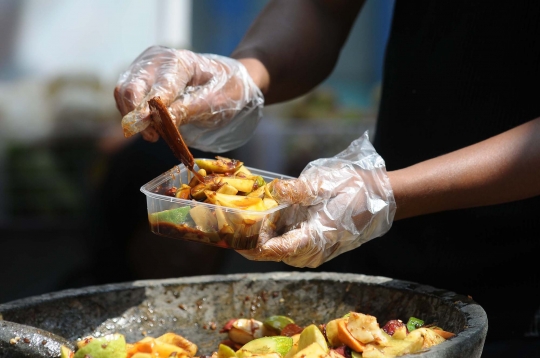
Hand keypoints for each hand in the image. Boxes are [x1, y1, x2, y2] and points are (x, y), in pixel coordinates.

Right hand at [114, 46, 263, 151]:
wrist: (227, 78)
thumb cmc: (225, 89)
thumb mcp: (214, 102)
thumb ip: (188, 109)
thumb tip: (163, 120)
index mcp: (179, 62)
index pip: (157, 89)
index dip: (150, 114)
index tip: (152, 134)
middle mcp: (157, 59)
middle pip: (130, 88)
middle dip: (137, 117)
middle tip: (153, 137)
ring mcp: (146, 65)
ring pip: (123, 93)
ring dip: (133, 117)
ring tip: (154, 134)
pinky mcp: (140, 76)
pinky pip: (126, 97)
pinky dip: (134, 114)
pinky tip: (151, 125)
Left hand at [239, 132, 395, 267]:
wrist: (380, 197)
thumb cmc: (355, 190)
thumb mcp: (325, 184)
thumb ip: (296, 190)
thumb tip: (272, 189)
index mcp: (314, 238)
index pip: (275, 250)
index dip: (249, 243)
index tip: (230, 233)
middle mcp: (311, 251)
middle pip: (270, 252)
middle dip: (248, 237)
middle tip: (227, 218)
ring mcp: (312, 250)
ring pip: (276, 249)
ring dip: (258, 234)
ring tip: (240, 214)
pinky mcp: (312, 244)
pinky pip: (285, 243)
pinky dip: (271, 231)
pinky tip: (261, 214)